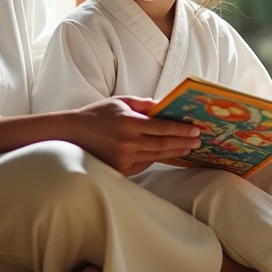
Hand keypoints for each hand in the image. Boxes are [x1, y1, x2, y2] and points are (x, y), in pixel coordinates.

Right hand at [67, 97, 201, 174]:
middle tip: (197, 140)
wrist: (73, 133)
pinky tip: (167, 153)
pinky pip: (144, 164)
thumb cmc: (98, 114)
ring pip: (156, 156)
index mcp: (129, 122)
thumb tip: (166, 106)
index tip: (195, 130)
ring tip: (187, 148)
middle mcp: (128, 142)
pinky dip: (157, 158)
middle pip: (163, 144)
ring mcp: (124, 158)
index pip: (162, 127)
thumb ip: (144, 104)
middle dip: (183, 142)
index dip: (181, 130)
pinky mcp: (121, 169)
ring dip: (174, 152)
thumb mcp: (121, 101)